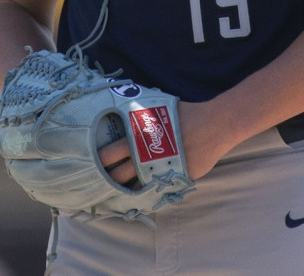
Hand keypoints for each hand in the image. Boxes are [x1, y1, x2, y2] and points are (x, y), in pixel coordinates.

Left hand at [96, 99, 248, 184]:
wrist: (213, 126)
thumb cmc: (184, 113)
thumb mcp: (156, 106)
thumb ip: (137, 112)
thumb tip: (120, 106)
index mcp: (137, 137)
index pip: (108, 154)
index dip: (98, 162)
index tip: (90, 165)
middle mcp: (144, 157)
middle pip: (117, 175)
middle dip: (105, 181)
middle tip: (98, 184)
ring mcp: (158, 171)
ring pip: (133, 188)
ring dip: (123, 191)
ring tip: (114, 194)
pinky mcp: (172, 181)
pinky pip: (154, 192)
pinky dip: (145, 195)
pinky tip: (138, 197)